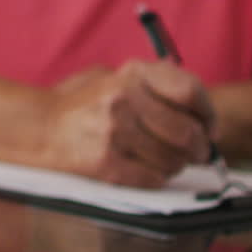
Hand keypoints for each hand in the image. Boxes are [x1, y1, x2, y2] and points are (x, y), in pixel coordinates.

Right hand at [42, 61, 214, 187]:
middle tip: (199, 152)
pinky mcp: (106, 161)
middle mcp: (124, 99)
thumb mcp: (114, 76)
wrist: (43, 127)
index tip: (209, 126)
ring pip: (171, 158)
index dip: (207, 113)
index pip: (189, 90)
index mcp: (131, 74)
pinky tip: (153, 171)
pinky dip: (158, 178)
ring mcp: (114, 131)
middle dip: (199, 148)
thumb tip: (195, 99)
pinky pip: (151, 177)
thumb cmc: (83, 103)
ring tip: (172, 162)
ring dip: (178, 165)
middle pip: (186, 131)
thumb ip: (152, 81)